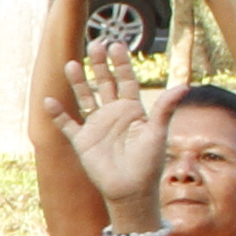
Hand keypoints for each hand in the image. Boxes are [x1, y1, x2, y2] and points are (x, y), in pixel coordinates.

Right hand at [58, 46, 171, 219]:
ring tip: (71, 64)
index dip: (121, 63)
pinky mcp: (82, 141)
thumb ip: (165, 108)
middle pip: (105, 83)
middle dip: (100, 65)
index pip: (126, 80)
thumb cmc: (149, 163)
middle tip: (95, 44)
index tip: (116, 45)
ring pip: (85, 98)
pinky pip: (68, 124)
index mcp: (133, 110)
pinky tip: (50, 101)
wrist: (131, 190)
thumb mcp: (157, 133)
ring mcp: (97, 126)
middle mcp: (114, 114)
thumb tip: (184, 86)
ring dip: (78, 82)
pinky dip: (58, 114)